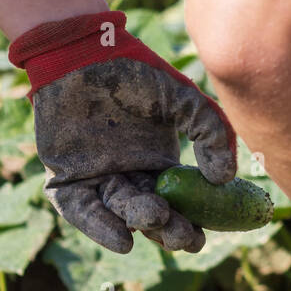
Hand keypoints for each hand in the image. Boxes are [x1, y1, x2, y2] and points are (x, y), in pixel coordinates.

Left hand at [9, 10, 235, 253]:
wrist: (84, 51)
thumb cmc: (136, 71)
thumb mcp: (184, 99)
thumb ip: (211, 133)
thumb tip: (225, 178)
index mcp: (157, 161)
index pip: (176, 202)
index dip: (188, 222)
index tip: (201, 235)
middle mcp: (128, 173)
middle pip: (149, 214)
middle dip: (167, 230)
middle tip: (182, 237)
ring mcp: (96, 176)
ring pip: (118, 211)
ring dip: (138, 222)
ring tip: (154, 220)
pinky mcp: (66, 175)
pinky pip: (80, 209)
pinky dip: (98, 226)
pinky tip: (122, 239)